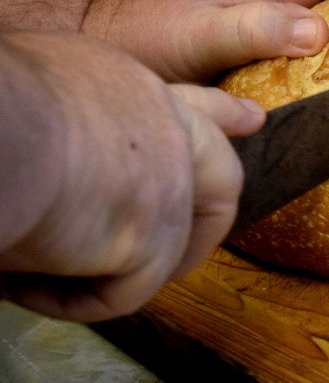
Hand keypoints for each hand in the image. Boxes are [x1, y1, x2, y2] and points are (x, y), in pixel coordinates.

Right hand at [0, 32, 263, 321]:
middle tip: (189, 251)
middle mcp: (166, 126)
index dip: (219, 116)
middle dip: (210, 216)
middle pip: (218, 174)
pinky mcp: (158, 237)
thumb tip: (49, 152)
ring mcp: (172, 183)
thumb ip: (67, 117)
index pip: (189, 102)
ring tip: (71, 273)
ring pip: (178, 243)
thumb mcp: (36, 84)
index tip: (251, 120)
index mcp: (129, 85)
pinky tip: (22, 282)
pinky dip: (69, 298)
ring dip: (130, 270)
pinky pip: (123, 290)